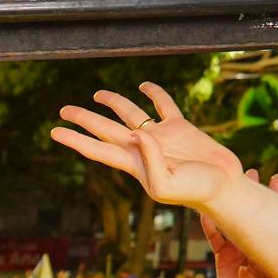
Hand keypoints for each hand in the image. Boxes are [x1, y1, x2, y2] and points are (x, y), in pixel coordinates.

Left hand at [52, 81, 244, 209]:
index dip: (75, 140)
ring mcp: (160, 136)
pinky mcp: (180, 127)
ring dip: (113, 103)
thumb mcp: (165, 184)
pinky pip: (163, 105)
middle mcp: (142, 148)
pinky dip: (154, 93)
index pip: (96, 149)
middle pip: (105, 129)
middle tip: (63, 109)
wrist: (223, 187)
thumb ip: (149, 160)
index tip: (54, 131)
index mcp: (133, 164)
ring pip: (130, 114)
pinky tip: (144, 86)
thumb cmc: (194, 191)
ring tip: (97, 94)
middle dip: (84, 119)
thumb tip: (138, 133)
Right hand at [203, 170, 277, 277]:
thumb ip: (255, 270)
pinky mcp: (223, 257)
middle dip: (252, 190)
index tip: (277, 177)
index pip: (272, 213)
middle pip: (251, 210)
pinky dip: (209, 224)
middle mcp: (253, 241)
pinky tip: (204, 211)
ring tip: (225, 183)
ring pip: (230, 219)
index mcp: (269, 242)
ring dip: (228, 203)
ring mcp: (238, 247)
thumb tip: (245, 266)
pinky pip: (214, 236)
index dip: (275, 194)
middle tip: (252, 170)